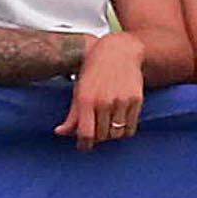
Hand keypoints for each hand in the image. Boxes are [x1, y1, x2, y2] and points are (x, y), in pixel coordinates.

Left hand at [55, 31, 146, 148]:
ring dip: (111, 134)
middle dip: (98, 137)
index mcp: (86, 99)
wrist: (119, 50)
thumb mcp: (79, 89)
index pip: (85, 134)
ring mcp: (121, 101)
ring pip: (116, 134)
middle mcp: (104, 101)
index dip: (84, 144)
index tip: (84, 146)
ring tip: (107, 125)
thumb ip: (72, 114)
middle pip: (102, 136)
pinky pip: (130, 128)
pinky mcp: (136, 100)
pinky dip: (124, 130)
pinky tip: (119, 122)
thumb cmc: (95, 69)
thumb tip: (60, 133)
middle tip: (96, 130)